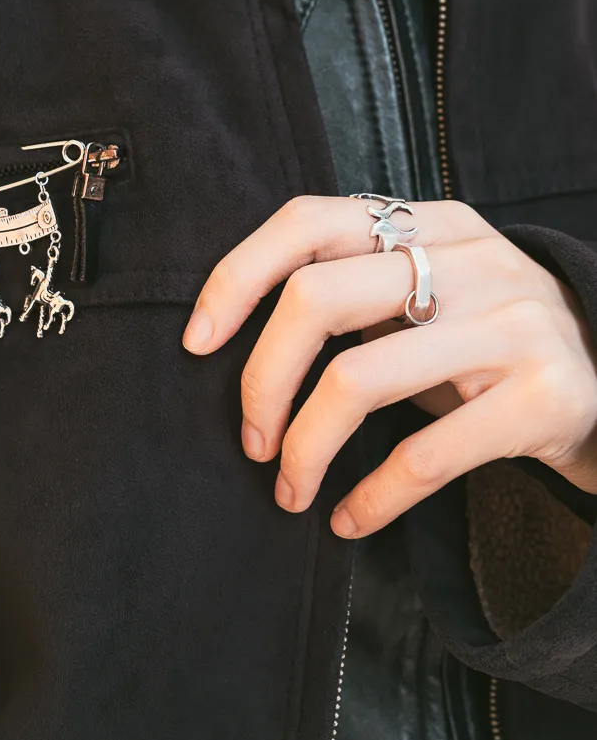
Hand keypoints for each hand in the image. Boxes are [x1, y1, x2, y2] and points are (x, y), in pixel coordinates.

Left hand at [182, 197, 596, 537]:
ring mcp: (509, 325)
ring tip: (288, 487)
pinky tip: (348, 519)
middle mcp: (468, 261)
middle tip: (251, 439)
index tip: (197, 342)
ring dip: (303, 448)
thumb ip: (355, 287)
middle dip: (260, 380)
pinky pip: (425, 455)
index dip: (236, 277)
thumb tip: (233, 338)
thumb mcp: (430, 290)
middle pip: (315, 298)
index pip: (306, 220)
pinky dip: (370, 498)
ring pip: (358, 379)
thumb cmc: (487, 337)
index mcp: (429, 223)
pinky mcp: (542, 397)